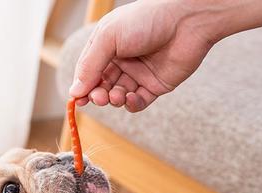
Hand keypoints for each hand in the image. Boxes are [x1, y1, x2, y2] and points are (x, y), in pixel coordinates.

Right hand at [69, 0, 213, 111]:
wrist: (187, 21)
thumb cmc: (146, 20)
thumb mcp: (108, 37)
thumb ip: (89, 65)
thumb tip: (74, 91)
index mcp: (107, 46)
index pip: (88, 72)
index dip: (82, 86)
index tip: (78, 100)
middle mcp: (121, 60)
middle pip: (101, 86)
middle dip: (98, 95)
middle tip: (99, 98)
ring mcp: (138, 74)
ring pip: (117, 96)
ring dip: (113, 99)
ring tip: (116, 96)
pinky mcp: (154, 85)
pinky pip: (138, 102)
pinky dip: (131, 104)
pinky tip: (130, 99)